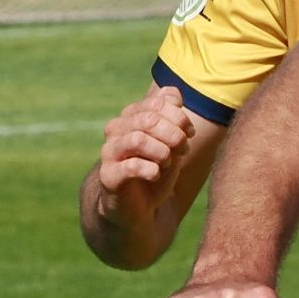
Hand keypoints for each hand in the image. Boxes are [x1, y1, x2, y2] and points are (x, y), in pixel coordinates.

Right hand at [96, 88, 195, 223]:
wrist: (140, 205)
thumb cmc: (158, 167)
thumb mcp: (172, 141)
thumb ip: (173, 116)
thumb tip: (173, 92)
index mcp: (131, 116)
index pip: (157, 104)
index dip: (180, 118)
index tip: (190, 133)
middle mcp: (116, 130)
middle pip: (149, 120)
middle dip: (174, 135)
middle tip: (183, 149)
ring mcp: (109, 152)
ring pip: (138, 140)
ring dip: (163, 152)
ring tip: (167, 162)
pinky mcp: (108, 176)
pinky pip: (131, 166)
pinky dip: (151, 170)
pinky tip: (156, 174)